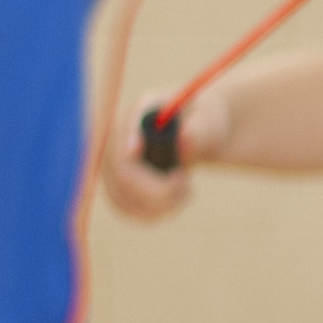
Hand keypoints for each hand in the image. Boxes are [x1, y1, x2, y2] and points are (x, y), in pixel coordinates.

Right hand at [100, 87, 215, 223]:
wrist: (199, 134)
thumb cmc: (205, 124)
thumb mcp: (210, 124)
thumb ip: (199, 131)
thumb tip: (184, 137)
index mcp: (142, 109)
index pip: (126, 127)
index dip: (132, 145)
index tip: (147, 160)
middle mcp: (118, 134)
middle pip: (122, 172)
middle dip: (159, 190)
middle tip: (187, 187)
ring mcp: (112, 159)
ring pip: (122, 195)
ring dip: (158, 204)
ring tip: (185, 192)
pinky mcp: (115, 182)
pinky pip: (123, 207)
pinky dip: (150, 213)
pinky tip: (172, 203)